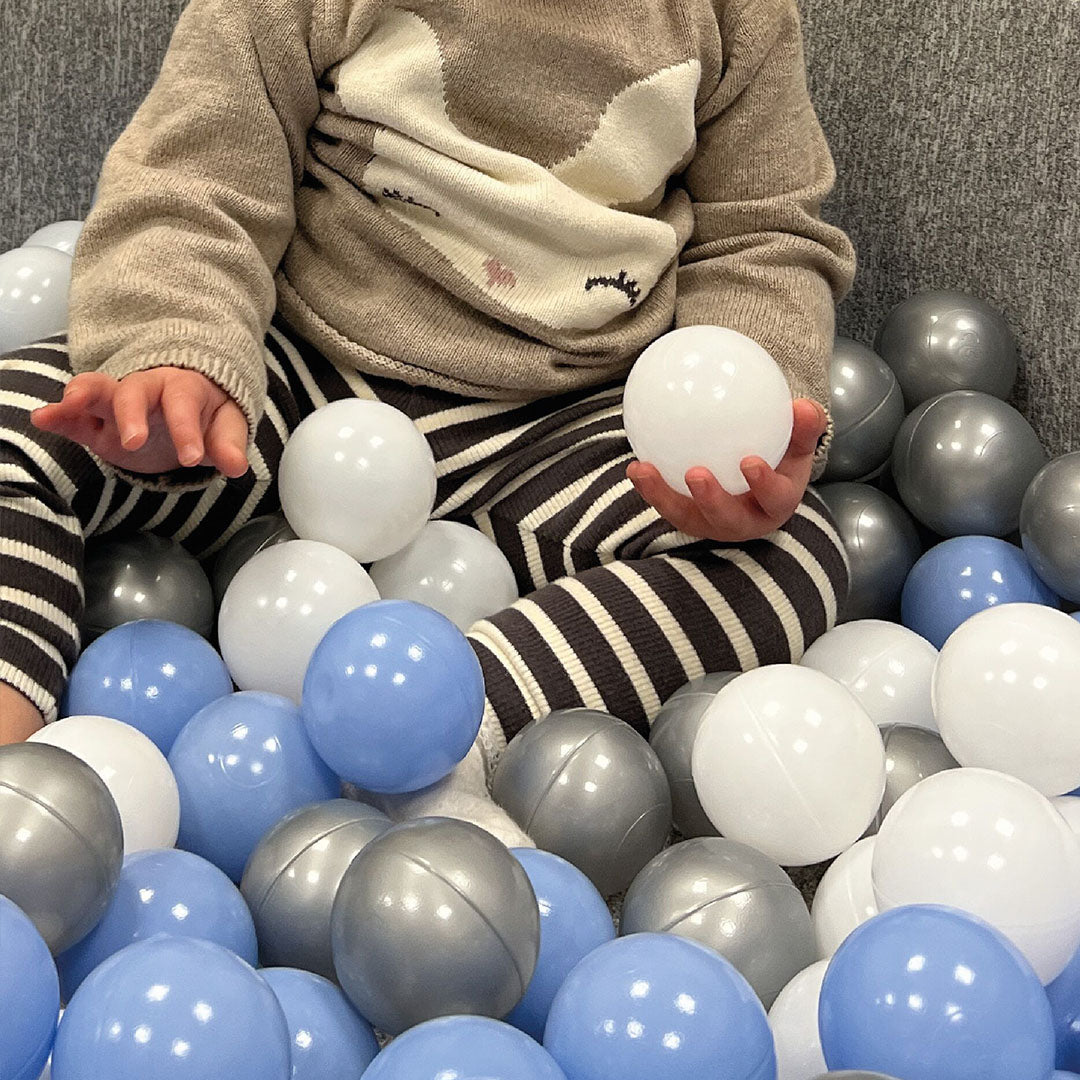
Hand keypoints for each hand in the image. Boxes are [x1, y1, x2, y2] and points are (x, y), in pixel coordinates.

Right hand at [31, 368, 248, 477]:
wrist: (185, 406)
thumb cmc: (207, 414)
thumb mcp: (225, 426)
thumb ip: (228, 444)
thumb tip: (238, 467)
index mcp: (183, 389)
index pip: (184, 404)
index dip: (187, 428)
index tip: (192, 458)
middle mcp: (147, 389)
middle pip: (135, 391)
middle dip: (132, 413)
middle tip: (134, 441)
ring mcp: (118, 403)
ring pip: (98, 391)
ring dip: (83, 395)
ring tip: (69, 403)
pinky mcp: (96, 421)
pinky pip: (75, 415)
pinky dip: (58, 415)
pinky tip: (42, 418)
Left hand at [627, 398, 826, 542]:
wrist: (756, 478)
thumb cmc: (780, 456)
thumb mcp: (796, 442)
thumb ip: (802, 426)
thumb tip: (804, 407)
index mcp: (775, 505)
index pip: (774, 499)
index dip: (764, 485)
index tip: (750, 461)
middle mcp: (744, 522)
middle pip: (728, 520)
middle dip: (712, 501)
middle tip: (696, 474)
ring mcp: (712, 524)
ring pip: (686, 517)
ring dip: (663, 497)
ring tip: (644, 470)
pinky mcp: (687, 518)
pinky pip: (666, 505)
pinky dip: (649, 488)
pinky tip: (634, 466)